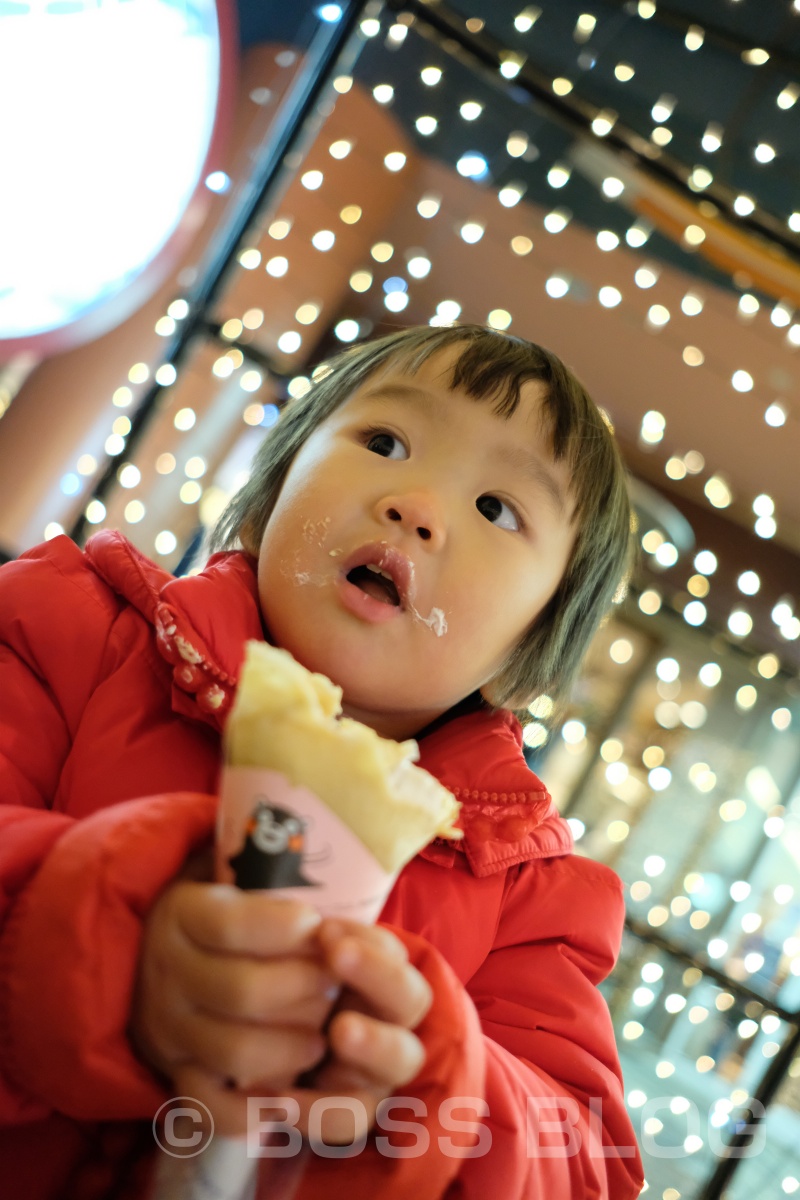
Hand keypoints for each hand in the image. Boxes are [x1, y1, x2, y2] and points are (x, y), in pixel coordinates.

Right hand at [131, 879, 338, 1132]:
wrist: (147, 953)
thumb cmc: (217, 906)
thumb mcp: (227, 872)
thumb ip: (266, 867)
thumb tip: (316, 858)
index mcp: (180, 913)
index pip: (232, 924)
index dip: (284, 928)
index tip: (318, 925)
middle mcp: (166, 971)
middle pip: (242, 991)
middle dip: (303, 989)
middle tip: (333, 985)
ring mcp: (167, 1027)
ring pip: (234, 1050)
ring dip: (291, 1045)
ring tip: (321, 1034)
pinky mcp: (174, 1071)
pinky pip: (212, 1104)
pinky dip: (255, 1107)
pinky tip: (290, 1088)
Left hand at [285, 918, 432, 1144]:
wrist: (264, 1053)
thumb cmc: (284, 995)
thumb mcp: (294, 966)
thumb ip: (305, 949)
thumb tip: (298, 922)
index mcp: (379, 976)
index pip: (392, 952)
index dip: (367, 942)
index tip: (325, 931)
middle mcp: (392, 1020)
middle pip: (410, 997)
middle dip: (378, 974)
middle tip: (340, 956)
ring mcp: (381, 1069)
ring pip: (401, 1059)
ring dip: (375, 1041)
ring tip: (340, 1029)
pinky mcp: (355, 1110)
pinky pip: (351, 1117)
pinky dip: (319, 1109)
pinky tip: (280, 1099)